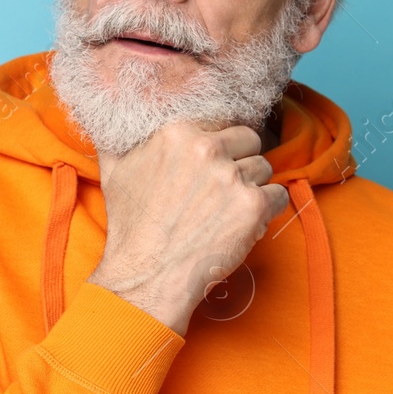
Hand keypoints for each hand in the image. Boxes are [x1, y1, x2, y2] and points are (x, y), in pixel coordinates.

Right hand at [88, 120, 289, 335]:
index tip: (211, 165)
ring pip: (264, 168)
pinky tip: (245, 223)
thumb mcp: (114, 171)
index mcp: (176, 132)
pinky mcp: (253, 206)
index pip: (222, 122)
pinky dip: (268, 210)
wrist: (147, 275)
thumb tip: (114, 118)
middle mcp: (207, 149)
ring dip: (252, 188)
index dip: (220, 145)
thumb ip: (118, 138)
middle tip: (222, 190)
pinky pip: (279, 196)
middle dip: (241, 161)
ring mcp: (232, 177)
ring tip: (228, 211)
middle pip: (249, 140)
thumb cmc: (131, 227)